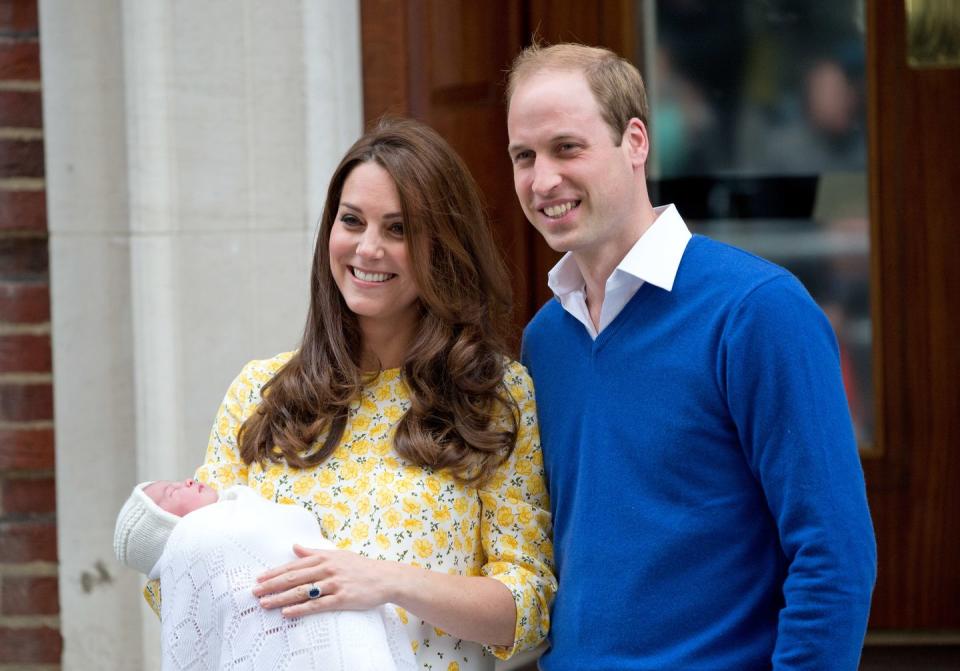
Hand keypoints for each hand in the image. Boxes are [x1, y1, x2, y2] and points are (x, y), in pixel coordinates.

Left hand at [252, 544, 399, 617]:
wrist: (384, 578)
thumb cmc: (359, 566)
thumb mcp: (337, 554)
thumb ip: (314, 552)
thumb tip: (294, 546)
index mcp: (324, 557)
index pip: (294, 565)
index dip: (275, 572)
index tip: (259, 578)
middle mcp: (327, 568)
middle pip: (294, 577)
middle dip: (272, 585)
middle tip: (255, 592)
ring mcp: (334, 583)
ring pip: (302, 591)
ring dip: (281, 598)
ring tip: (265, 603)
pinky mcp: (341, 598)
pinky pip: (317, 605)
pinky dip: (301, 609)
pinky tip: (288, 613)